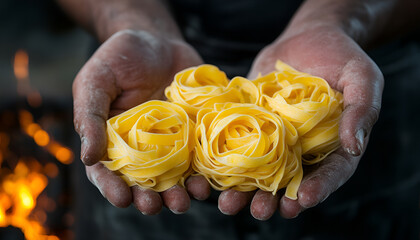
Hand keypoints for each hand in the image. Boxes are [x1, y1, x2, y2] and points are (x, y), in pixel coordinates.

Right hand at [73, 29, 208, 213]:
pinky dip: (203, 173)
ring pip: (174, 176)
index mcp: (113, 139)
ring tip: (182, 202)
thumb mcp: (96, 80)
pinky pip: (200, 157)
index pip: (109, 171)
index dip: (113, 187)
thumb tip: (88, 158)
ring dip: (177, 193)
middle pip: (144, 181)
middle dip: (148, 197)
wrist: (158, 41)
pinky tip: (206, 182)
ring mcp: (171, 141)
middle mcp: (143, 146)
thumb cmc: (120, 57)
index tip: (121, 198)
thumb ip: (90, 116)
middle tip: (153, 206)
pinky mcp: (195, 133)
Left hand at [216, 25, 382, 219]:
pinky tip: (208, 172)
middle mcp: (302, 146)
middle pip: (288, 180)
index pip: (329, 173)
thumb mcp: (362, 77)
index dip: (317, 188)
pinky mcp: (251, 120)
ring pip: (258, 168)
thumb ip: (362, 109)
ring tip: (228, 205)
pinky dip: (222, 157)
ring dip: (243, 189)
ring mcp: (274, 135)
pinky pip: (236, 141)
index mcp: (333, 144)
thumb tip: (355, 146)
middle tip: (260, 211)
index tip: (301, 200)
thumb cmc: (341, 56)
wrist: (309, 37)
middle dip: (273, 199)